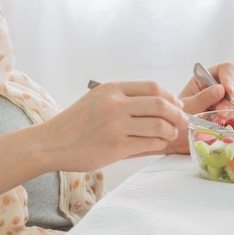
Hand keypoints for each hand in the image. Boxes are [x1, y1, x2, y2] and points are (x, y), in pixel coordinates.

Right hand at [39, 81, 187, 171]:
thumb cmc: (74, 124)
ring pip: (159, 125)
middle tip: (182, 122)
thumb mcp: (96, 100)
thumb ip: (123, 100)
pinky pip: (150, 143)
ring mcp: (116, 126)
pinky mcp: (116, 147)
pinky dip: (159, 144)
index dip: (171, 97)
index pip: (153, 87)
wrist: (51, 144)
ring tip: (170, 135)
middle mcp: (115, 104)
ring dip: (171, 131)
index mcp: (112, 89)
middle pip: (161, 104)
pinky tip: (158, 144)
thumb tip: (159, 105)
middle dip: (178, 114)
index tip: (176, 106)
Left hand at [167, 62, 233, 153]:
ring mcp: (223, 103)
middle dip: (231, 98)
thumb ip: (202, 98)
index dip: (229, 77)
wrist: (175, 138)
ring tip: (218, 119)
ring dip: (232, 110)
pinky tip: (221, 125)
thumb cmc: (176, 118)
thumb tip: (221, 89)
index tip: (227, 90)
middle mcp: (216, 89)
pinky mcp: (226, 117)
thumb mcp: (187, 107)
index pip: (224, 69)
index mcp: (205, 80)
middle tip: (221, 111)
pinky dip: (232, 120)